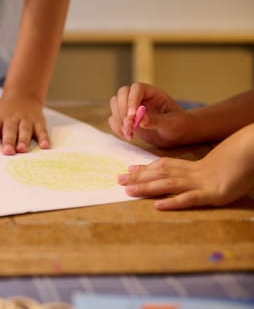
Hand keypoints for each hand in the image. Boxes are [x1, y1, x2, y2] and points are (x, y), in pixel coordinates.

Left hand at [0, 91, 49, 154]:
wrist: (22, 95)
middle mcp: (11, 119)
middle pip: (9, 130)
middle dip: (8, 141)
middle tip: (7, 152)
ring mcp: (25, 120)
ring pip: (25, 130)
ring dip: (24, 140)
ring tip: (22, 150)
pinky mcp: (38, 122)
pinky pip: (42, 130)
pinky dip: (44, 138)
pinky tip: (45, 146)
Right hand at [108, 82, 190, 146]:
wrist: (176, 135)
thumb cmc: (178, 125)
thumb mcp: (171, 124)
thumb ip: (156, 121)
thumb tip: (140, 120)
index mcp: (153, 93)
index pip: (137, 88)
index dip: (132, 100)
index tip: (132, 117)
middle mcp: (140, 97)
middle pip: (122, 93)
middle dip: (122, 110)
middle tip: (129, 126)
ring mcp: (131, 107)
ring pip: (115, 104)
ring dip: (118, 119)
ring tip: (129, 133)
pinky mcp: (127, 119)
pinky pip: (114, 118)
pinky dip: (117, 127)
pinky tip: (128, 136)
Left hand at [118, 123, 253, 209]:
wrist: (253, 153)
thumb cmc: (237, 160)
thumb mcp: (214, 165)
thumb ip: (199, 169)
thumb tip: (188, 172)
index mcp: (192, 166)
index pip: (163, 166)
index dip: (145, 168)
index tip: (127, 170)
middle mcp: (191, 174)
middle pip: (160, 174)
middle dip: (138, 178)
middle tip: (118, 181)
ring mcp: (200, 184)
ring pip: (168, 185)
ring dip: (147, 188)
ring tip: (129, 191)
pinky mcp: (212, 194)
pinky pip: (189, 199)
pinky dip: (173, 202)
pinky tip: (158, 206)